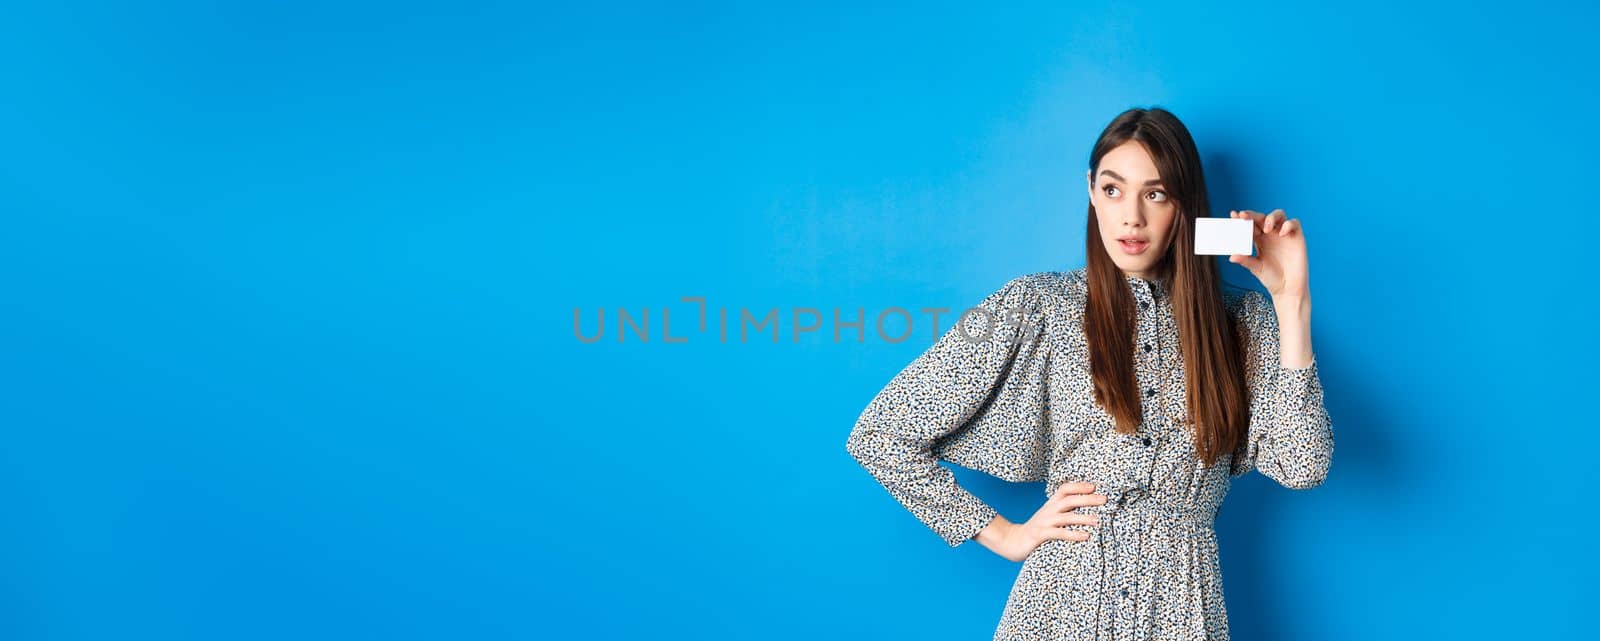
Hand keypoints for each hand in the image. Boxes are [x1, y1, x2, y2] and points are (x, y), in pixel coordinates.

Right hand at [981, 481, 1105, 561]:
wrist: (1011, 540)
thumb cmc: (1036, 530)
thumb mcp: (1049, 517)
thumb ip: (1063, 512)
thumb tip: (1087, 509)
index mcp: (1050, 504)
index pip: (1065, 489)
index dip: (1079, 486)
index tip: (1095, 486)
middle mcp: (1048, 510)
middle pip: (1069, 499)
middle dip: (1087, 499)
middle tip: (1105, 500)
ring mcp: (1043, 522)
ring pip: (1066, 516)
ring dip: (1083, 517)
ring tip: (1098, 520)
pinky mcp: (1039, 535)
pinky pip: (1058, 533)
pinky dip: (1073, 534)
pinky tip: (1085, 536)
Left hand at [1228, 209, 1310, 300]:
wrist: (1288, 288)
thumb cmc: (1271, 277)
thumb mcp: (1256, 268)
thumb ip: (1245, 261)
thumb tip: (1231, 257)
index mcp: (1259, 240)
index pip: (1250, 225)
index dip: (1242, 219)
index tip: (1233, 215)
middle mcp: (1271, 234)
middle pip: (1262, 217)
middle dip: (1252, 215)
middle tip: (1243, 216)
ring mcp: (1284, 234)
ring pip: (1279, 215)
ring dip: (1271, 217)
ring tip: (1266, 228)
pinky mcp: (1297, 237)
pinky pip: (1294, 223)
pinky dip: (1288, 225)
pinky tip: (1282, 233)